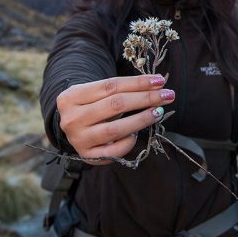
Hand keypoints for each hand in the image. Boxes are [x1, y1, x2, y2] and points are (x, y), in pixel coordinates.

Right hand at [55, 75, 174, 162]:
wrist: (70, 126)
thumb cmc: (90, 105)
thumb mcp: (95, 92)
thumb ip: (119, 89)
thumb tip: (155, 85)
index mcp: (71, 97)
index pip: (111, 86)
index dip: (138, 83)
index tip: (159, 80)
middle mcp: (72, 119)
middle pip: (115, 105)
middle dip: (145, 98)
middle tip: (167, 95)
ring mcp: (78, 139)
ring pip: (115, 129)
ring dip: (141, 119)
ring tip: (158, 112)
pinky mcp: (86, 156)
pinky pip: (113, 152)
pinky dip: (128, 143)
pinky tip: (136, 134)